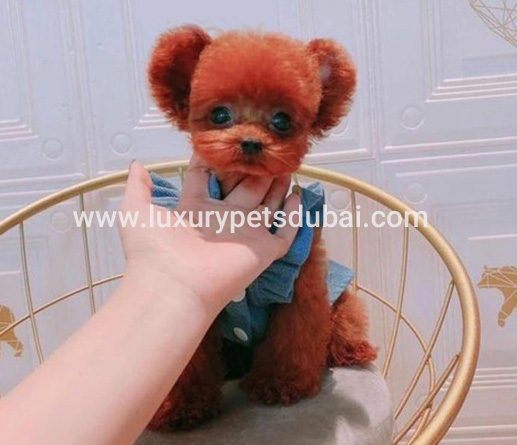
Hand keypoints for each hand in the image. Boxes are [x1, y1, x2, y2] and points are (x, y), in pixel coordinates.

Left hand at [118, 156, 300, 313]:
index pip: (207, 178)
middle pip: (244, 188)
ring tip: (285, 165)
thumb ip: (138, 186)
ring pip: (267, 206)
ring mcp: (245, 234)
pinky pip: (284, 232)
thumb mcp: (137, 211)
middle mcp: (223, 219)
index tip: (226, 138)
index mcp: (195, 208)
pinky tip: (297, 197)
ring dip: (277, 187)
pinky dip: (293, 216)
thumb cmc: (154, 250)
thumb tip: (136, 165)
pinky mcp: (263, 250)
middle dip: (254, 170)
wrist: (173, 286)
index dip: (215, 160)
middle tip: (264, 149)